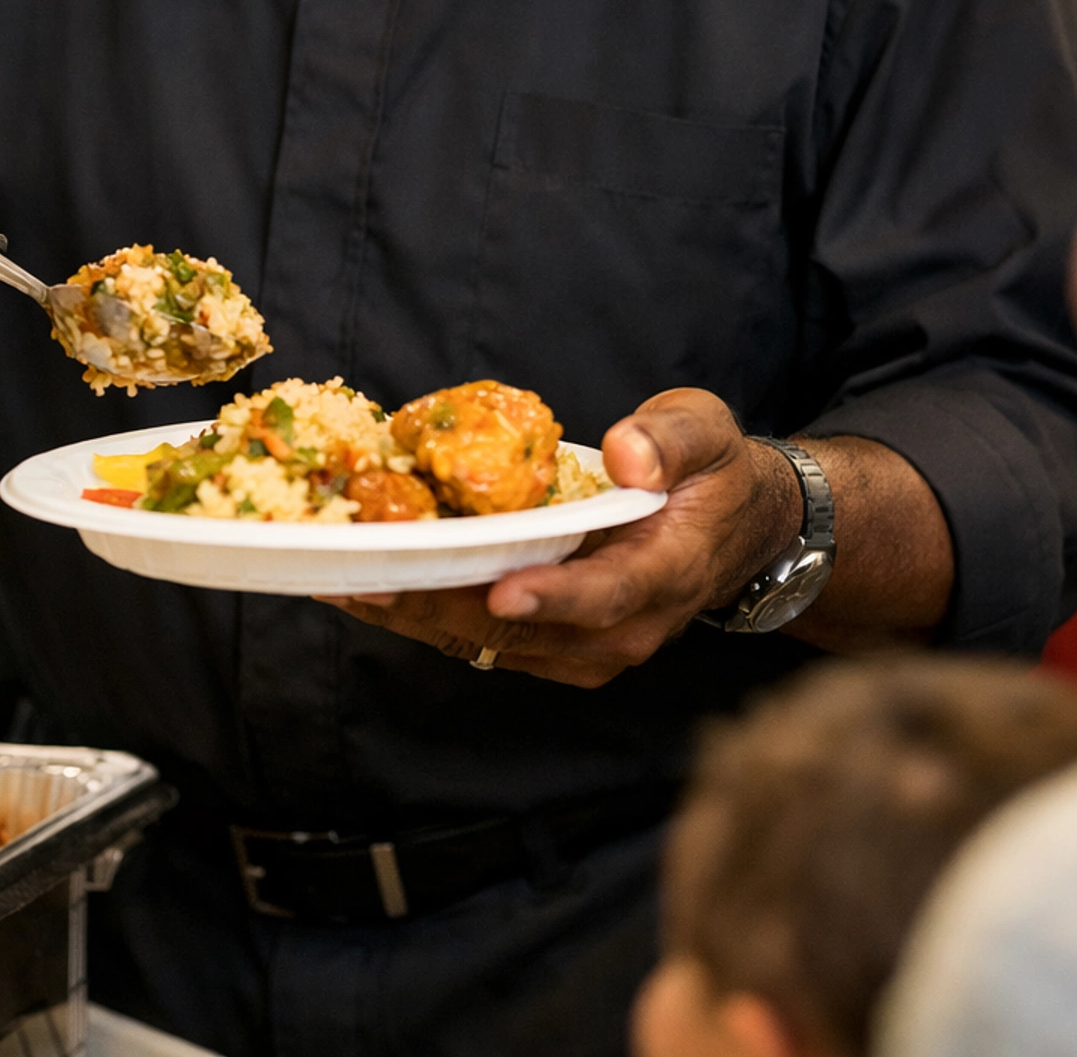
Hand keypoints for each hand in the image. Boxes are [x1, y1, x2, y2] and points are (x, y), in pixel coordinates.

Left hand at [320, 389, 802, 688]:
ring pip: (490, 643)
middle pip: (525, 630)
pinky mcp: (552, 645)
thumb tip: (624, 455)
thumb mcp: (706, 429)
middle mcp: (624, 627)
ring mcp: (586, 645)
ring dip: (417, 614)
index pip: (608, 595)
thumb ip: (668, 439)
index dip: (553, 596)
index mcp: (667, 572)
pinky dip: (426, 612)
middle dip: (443, 604)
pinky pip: (481, 637)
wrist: (733, 528)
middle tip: (368, 576)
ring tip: (344, 581)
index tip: (499, 591)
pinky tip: (368, 583)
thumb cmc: (712, 471)